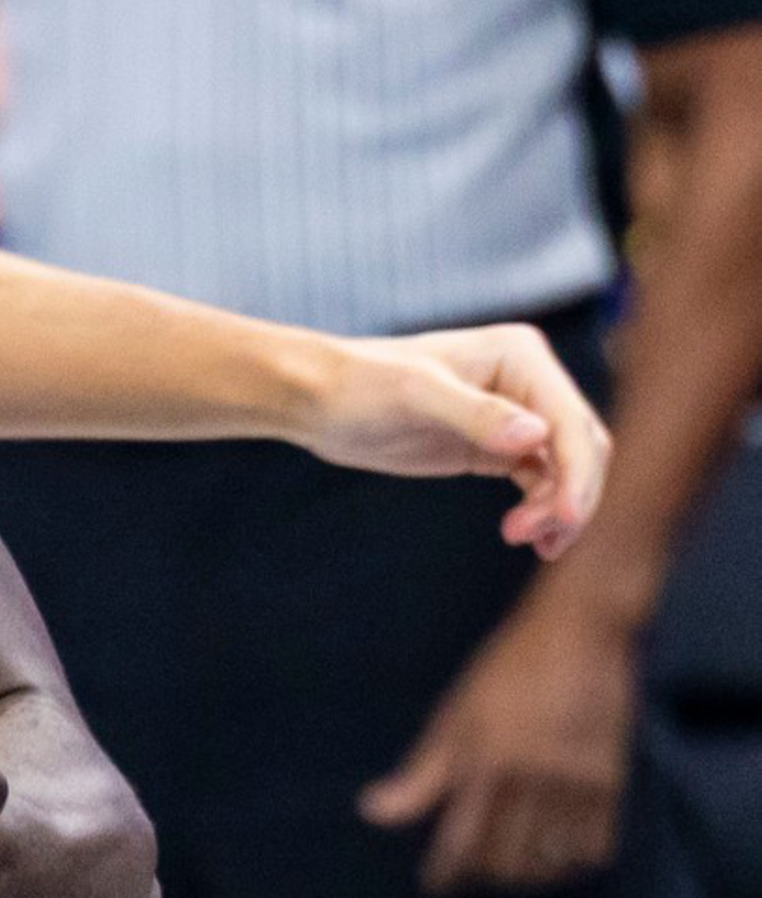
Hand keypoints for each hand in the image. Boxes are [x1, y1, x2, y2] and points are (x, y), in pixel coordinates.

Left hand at [292, 324, 610, 556]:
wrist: (317, 400)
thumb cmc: (359, 386)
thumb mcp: (414, 396)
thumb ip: (475, 414)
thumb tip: (535, 437)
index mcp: (521, 356)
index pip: (570, 422)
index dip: (576, 473)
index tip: (562, 519)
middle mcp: (529, 381)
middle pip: (580, 448)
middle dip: (569, 496)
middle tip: (537, 540)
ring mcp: (516, 415)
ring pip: (565, 469)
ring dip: (557, 508)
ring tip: (525, 541)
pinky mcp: (496, 447)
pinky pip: (540, 480)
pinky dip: (542, 508)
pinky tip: (529, 537)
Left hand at [364, 588, 637, 894]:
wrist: (577, 634)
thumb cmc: (506, 671)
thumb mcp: (454, 715)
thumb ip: (421, 773)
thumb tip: (372, 813)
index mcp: (483, 760)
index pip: (460, 839)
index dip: (447, 873)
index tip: (437, 888)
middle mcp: (530, 776)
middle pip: (507, 856)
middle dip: (486, 876)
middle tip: (474, 877)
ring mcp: (574, 779)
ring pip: (550, 856)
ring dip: (529, 874)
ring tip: (512, 874)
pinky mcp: (611, 778)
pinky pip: (594, 843)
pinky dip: (572, 861)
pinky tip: (557, 861)